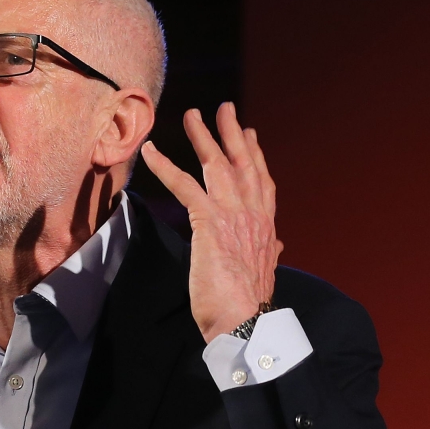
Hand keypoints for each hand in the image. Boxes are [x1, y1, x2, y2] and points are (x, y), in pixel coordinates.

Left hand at [140, 102, 282, 342]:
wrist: (245, 319)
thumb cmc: (248, 303)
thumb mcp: (265, 271)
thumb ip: (270, 252)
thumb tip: (278, 246)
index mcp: (266, 226)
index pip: (261, 182)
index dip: (255, 156)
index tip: (250, 135)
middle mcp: (253, 213)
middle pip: (244, 163)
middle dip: (232, 133)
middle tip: (224, 108)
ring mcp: (232, 214)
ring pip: (217, 165)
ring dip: (203, 136)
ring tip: (191, 114)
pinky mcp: (209, 221)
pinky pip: (184, 184)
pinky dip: (165, 165)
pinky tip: (150, 150)